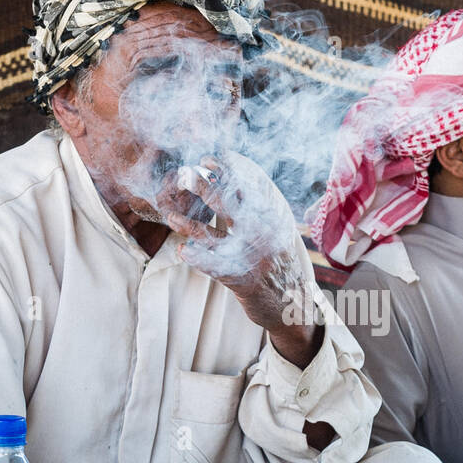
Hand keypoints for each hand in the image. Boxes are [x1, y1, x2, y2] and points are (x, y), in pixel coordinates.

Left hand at [162, 157, 316, 359]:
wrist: (292, 302)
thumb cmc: (277, 260)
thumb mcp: (278, 228)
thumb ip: (262, 203)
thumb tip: (238, 174)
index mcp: (274, 218)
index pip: (251, 186)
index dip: (229, 170)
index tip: (209, 159)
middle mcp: (264, 234)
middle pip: (230, 205)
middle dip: (205, 188)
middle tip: (185, 174)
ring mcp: (253, 257)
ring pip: (216, 236)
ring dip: (190, 225)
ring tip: (170, 216)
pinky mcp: (242, 279)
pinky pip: (215, 267)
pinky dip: (198, 259)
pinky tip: (183, 251)